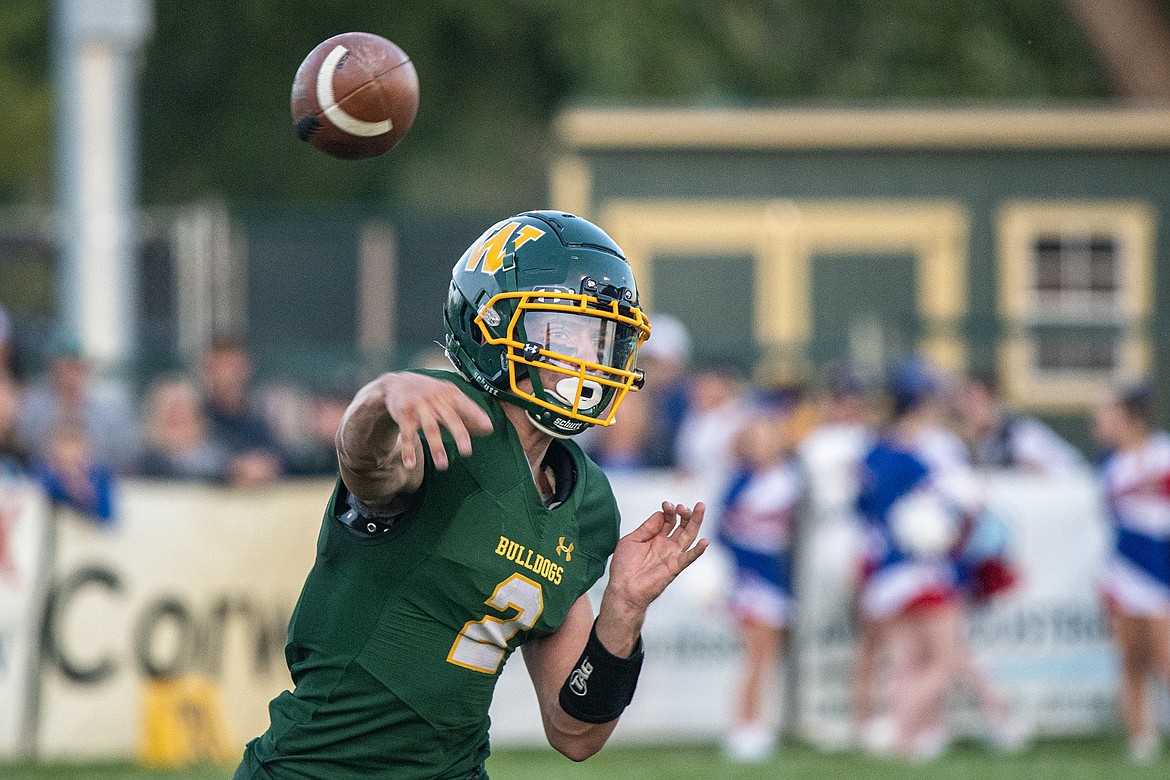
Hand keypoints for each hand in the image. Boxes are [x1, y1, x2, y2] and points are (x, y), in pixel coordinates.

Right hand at [375, 372, 493, 469]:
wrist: (397, 383)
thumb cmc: (429, 393)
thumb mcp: (448, 395)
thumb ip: (467, 411)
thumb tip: (489, 428)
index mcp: (449, 393)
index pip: (465, 404)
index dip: (477, 415)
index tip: (488, 427)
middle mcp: (435, 398)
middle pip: (449, 417)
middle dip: (459, 434)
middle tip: (467, 451)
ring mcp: (419, 406)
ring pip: (430, 428)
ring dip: (436, 447)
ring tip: (442, 465)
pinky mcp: (404, 414)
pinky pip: (407, 434)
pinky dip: (408, 450)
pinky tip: (410, 464)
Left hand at [596, 502, 708, 653]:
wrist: (623, 589)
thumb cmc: (624, 566)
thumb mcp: (631, 540)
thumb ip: (647, 527)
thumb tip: (661, 513)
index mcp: (655, 538)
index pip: (668, 520)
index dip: (668, 510)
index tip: (666, 504)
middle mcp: (666, 545)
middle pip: (682, 526)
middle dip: (684, 513)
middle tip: (683, 506)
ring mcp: (672, 555)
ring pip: (688, 536)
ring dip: (695, 522)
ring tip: (700, 507)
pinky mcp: (675, 567)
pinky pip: (688, 558)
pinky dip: (698, 551)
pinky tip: (705, 541)